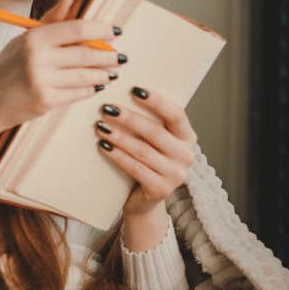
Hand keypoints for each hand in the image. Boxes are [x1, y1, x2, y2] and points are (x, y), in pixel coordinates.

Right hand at [0, 0, 123, 133]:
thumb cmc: (5, 70)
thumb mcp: (24, 41)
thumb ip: (50, 21)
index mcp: (34, 38)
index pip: (76, 29)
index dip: (100, 30)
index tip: (115, 32)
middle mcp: (38, 58)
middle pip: (85, 53)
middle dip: (108, 56)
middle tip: (120, 57)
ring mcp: (42, 81)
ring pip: (85, 75)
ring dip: (103, 74)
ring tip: (111, 72)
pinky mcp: (46, 102)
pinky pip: (78, 93)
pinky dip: (90, 89)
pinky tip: (96, 86)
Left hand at [94, 85, 197, 217]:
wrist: (143, 200)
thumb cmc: (145, 162)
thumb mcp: (152, 141)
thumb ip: (148, 121)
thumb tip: (120, 94)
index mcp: (188, 137)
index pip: (176, 114)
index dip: (156, 101)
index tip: (134, 89)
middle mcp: (187, 156)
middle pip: (155, 132)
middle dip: (129, 118)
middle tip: (106, 108)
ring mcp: (176, 175)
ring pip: (143, 150)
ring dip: (119, 136)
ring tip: (100, 126)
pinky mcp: (161, 190)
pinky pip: (135, 168)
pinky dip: (117, 156)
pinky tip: (103, 146)